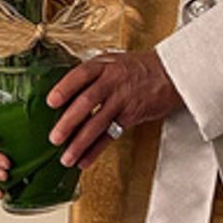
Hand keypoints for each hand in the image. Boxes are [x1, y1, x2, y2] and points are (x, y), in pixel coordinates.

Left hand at [44, 49, 183, 169]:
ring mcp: (123, 100)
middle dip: (69, 122)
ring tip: (66, 158)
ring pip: (98, 123)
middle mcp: (113, 82)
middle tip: (54, 138)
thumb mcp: (112, 62)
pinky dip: (96, 150)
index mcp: (104, 66)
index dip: (65, 88)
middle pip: (87, 102)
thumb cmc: (137, 68)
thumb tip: (64, 96)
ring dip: (81, 143)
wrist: (171, 73)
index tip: (51, 101)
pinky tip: (84, 160)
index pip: (80, 75)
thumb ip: (91, 75)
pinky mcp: (132, 116)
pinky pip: (111, 135)